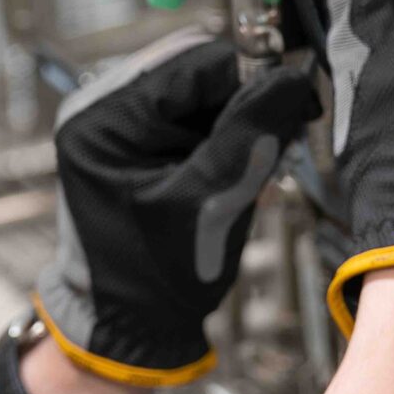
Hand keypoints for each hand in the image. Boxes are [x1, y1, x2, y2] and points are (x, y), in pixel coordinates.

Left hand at [37, 30, 320, 385]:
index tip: (294, 97)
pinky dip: (220, 136)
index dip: (249, 76)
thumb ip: (248, 135)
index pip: (190, 66)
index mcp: (102, 122)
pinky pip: (186, 117)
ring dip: (234, 120)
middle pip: (191, 73)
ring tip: (258, 162)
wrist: (128, 327)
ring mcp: (114, 125)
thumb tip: (290, 79)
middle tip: (282, 134)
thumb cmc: (156, 277)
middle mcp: (98, 112)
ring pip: (195, 93)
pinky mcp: (131, 142)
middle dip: (241, 99)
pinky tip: (237, 168)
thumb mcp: (210, 203)